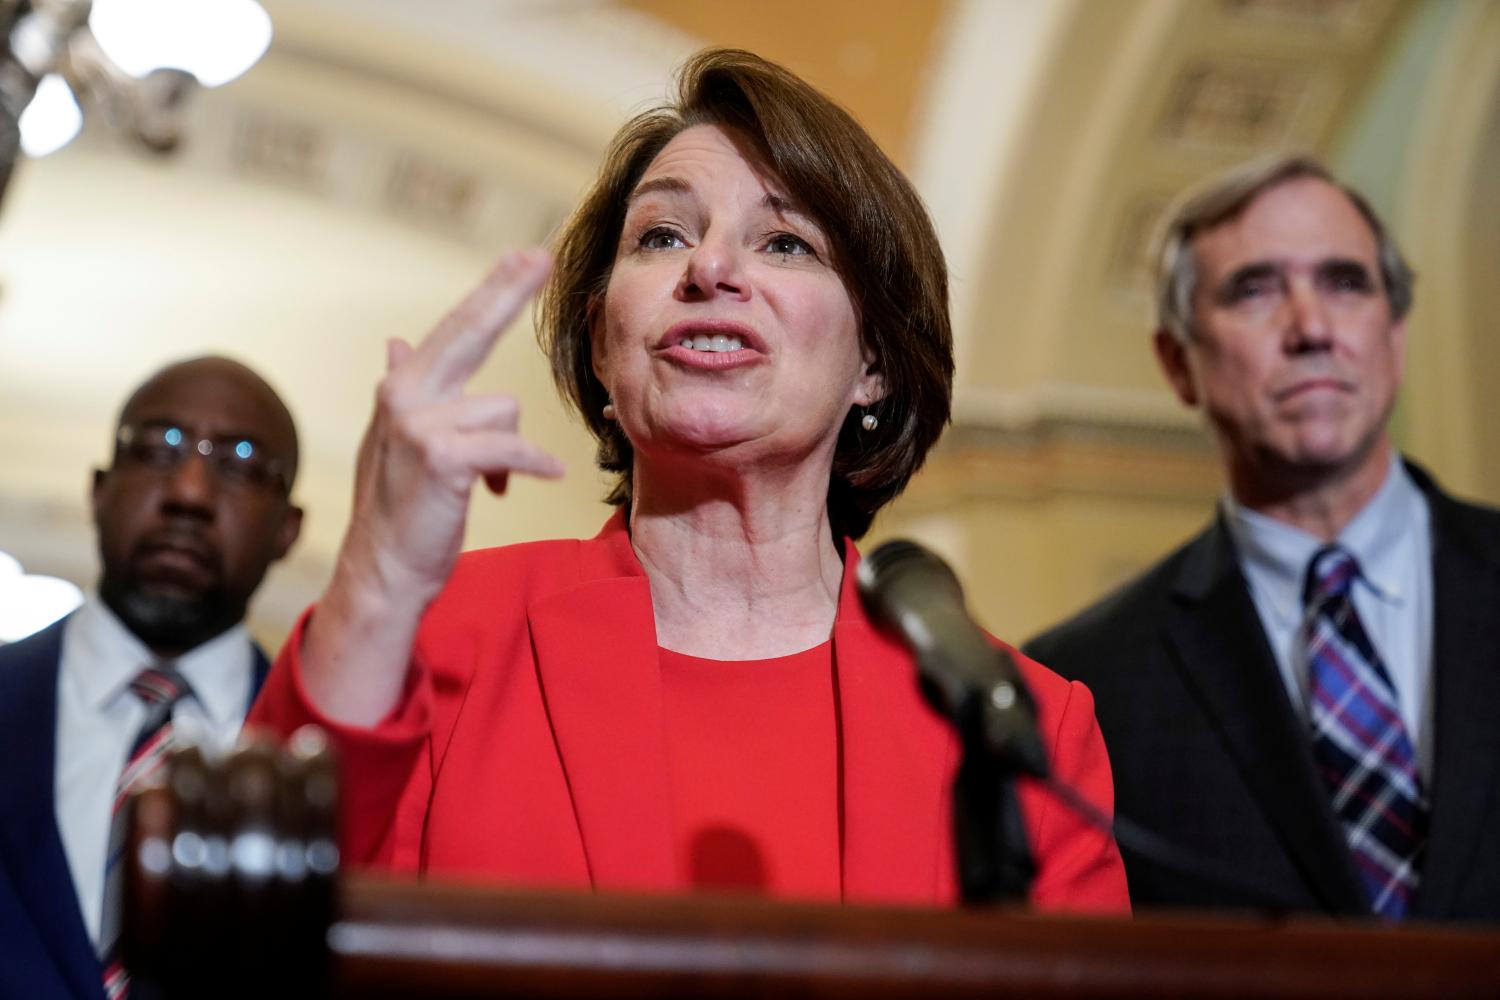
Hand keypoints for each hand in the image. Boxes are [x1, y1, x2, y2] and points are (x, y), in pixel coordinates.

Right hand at [344, 248, 565, 607]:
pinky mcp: (443, 459)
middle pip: (470, 332)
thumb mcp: (394, 442)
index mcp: (403, 389)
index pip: (455, 328)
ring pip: (503, 411)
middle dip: (507, 292)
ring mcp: (420, 425)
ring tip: (486, 484)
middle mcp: (405, 396)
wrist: (383, 570)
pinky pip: (510, 449)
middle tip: (541, 256)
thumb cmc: (400, 507)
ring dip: (508, 451)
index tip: (522, 256)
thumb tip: (397, 342)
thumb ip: (406, 388)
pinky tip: (543, 477)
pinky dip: (530, 467)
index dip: (491, 291)